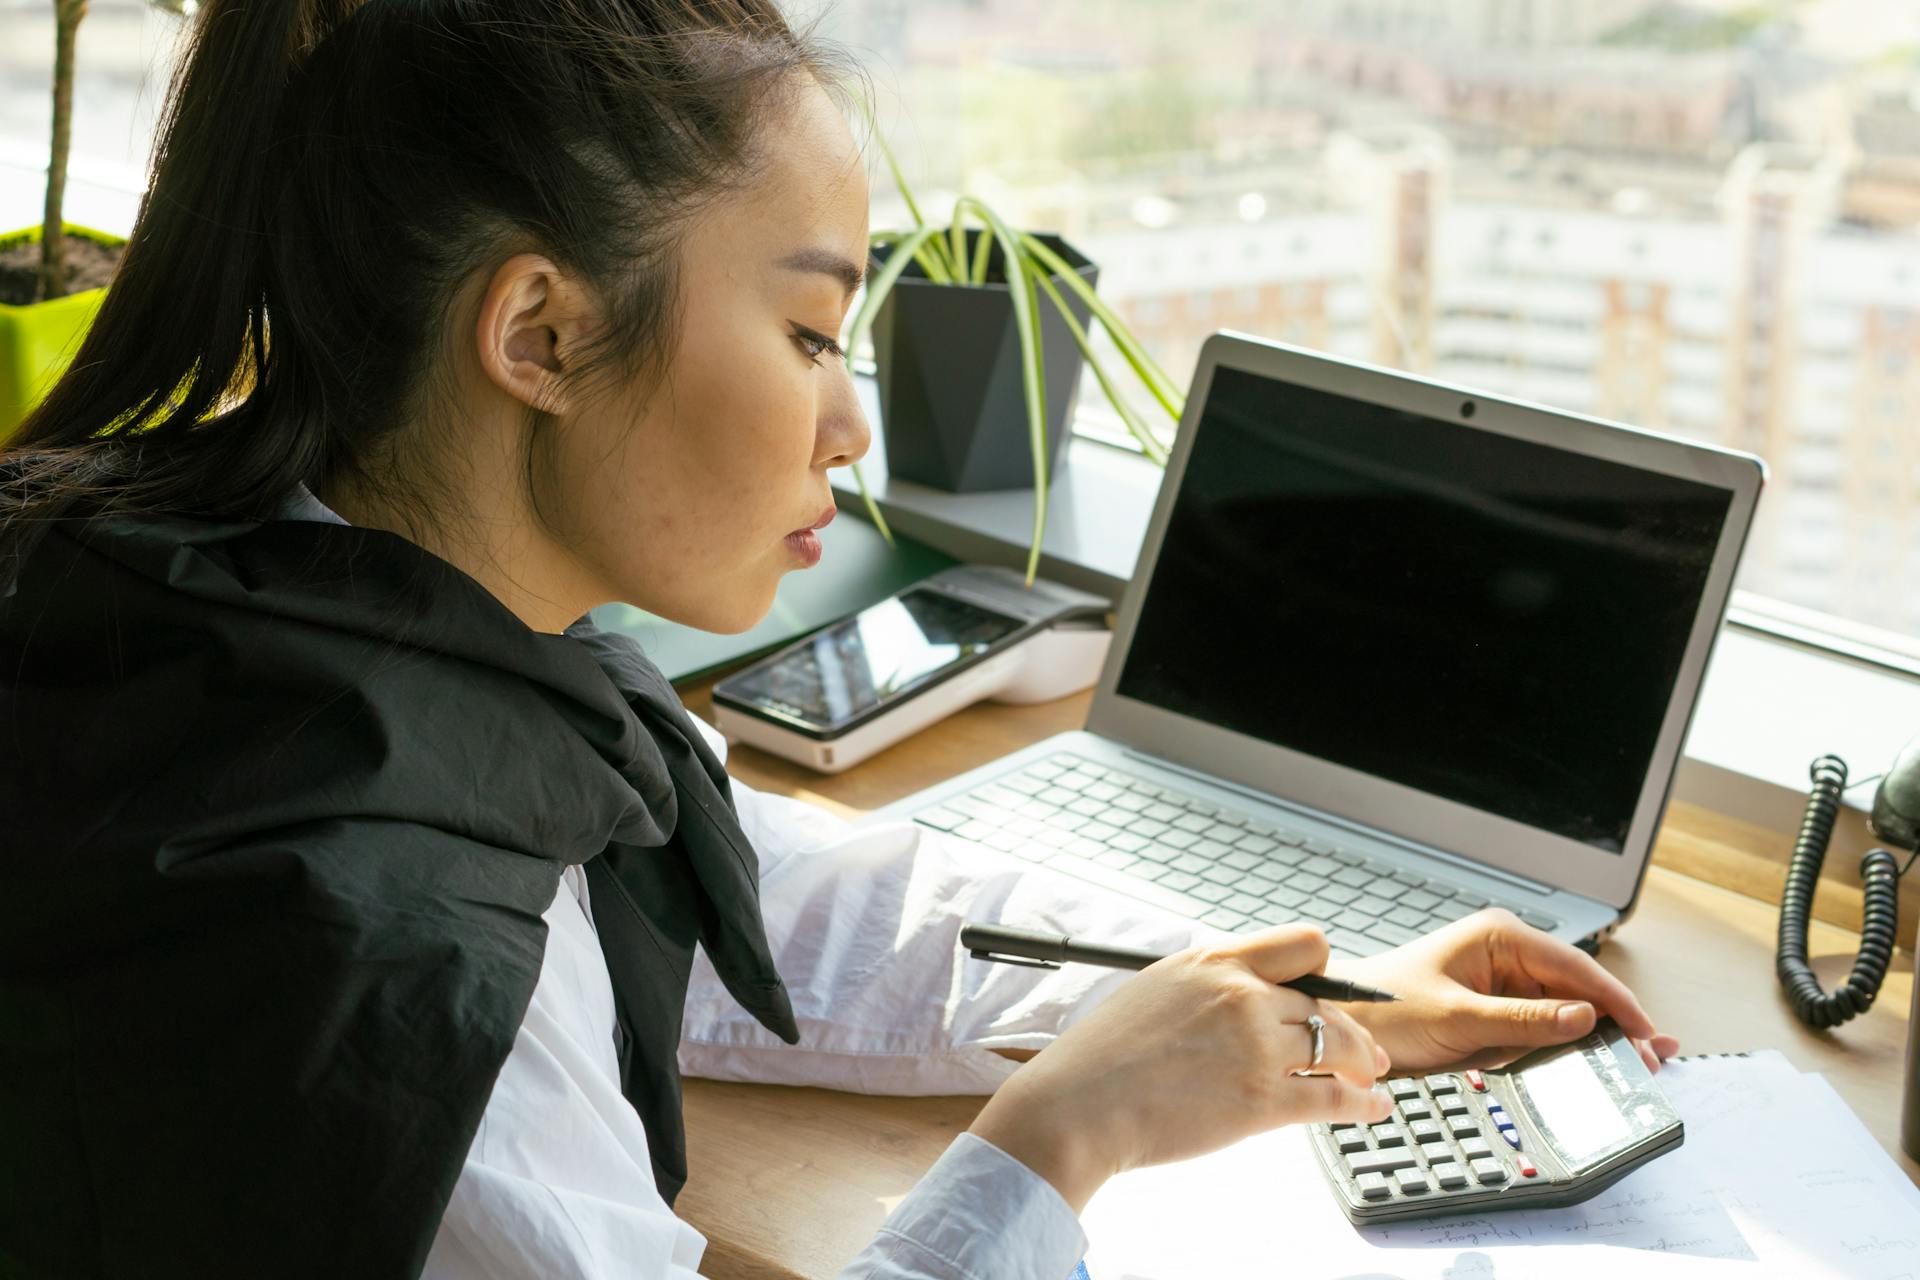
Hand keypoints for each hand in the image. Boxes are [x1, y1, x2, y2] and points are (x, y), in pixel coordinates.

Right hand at [969, 925, 1393, 1212]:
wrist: (1077, 1108)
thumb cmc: (1101, 1058)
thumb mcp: (1154, 991)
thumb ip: (1204, 987)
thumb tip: (1236, 997)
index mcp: (1213, 961)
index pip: (1303, 945)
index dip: (1322, 973)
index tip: (1325, 995)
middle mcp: (1242, 995)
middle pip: (1328, 1002)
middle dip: (1352, 1027)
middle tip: (1365, 1048)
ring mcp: (1257, 1046)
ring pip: (1340, 1046)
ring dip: (1363, 1065)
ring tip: (1371, 1079)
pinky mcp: (1262, 1100)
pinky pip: (1335, 1097)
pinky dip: (1363, 1104)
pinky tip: (1372, 1109)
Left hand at [1330, 908, 1680, 1074]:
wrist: (1340, 1026)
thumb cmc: (1383, 1008)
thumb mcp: (1457, 1018)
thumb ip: (1524, 1021)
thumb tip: (1584, 1018)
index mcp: (1499, 936)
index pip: (1575, 966)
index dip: (1617, 1002)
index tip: (1647, 1033)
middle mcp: (1506, 953)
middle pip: (1577, 989)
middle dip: (1613, 1022)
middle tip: (1649, 1060)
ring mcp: (1502, 982)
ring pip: (1564, 1011)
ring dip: (1595, 1036)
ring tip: (1633, 1064)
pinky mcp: (1495, 1010)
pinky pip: (1542, 1027)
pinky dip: (1567, 1046)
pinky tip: (1593, 1060)